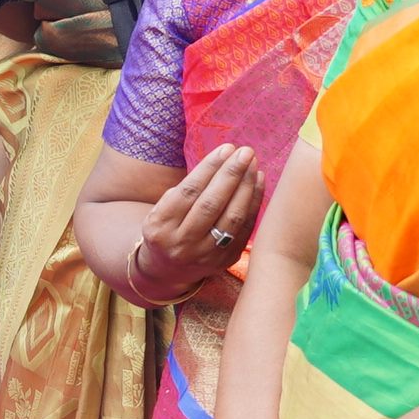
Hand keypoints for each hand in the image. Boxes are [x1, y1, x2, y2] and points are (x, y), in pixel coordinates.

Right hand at [135, 146, 266, 300]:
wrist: (169, 270)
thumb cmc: (168, 228)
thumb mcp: (161, 210)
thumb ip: (186, 190)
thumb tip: (222, 160)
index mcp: (160, 227)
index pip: (189, 192)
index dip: (210, 168)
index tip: (226, 148)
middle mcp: (182, 244)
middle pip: (211, 204)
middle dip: (231, 175)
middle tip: (245, 152)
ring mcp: (205, 255)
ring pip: (232, 218)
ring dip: (246, 187)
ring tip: (253, 165)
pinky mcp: (225, 260)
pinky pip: (245, 228)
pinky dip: (253, 203)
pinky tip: (258, 182)